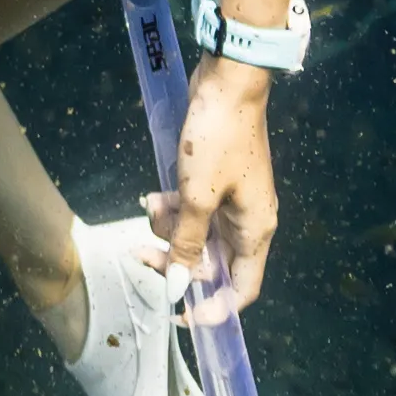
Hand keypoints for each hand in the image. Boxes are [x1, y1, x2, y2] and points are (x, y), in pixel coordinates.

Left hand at [163, 57, 281, 315]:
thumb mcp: (197, 197)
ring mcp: (232, 201)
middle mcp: (247, 222)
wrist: (227, 82)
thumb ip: (187, 244)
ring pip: (196, 237)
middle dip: (176, 260)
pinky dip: (173, 208)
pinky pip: (192, 211)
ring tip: (152, 205)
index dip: (212, 309)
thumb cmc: (217, 140)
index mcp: (255, 231)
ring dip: (169, 229)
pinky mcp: (215, 182)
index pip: (241, 291)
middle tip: (140, 254)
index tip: (177, 313)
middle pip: (211, 263)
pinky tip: (154, 194)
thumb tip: (179, 286)